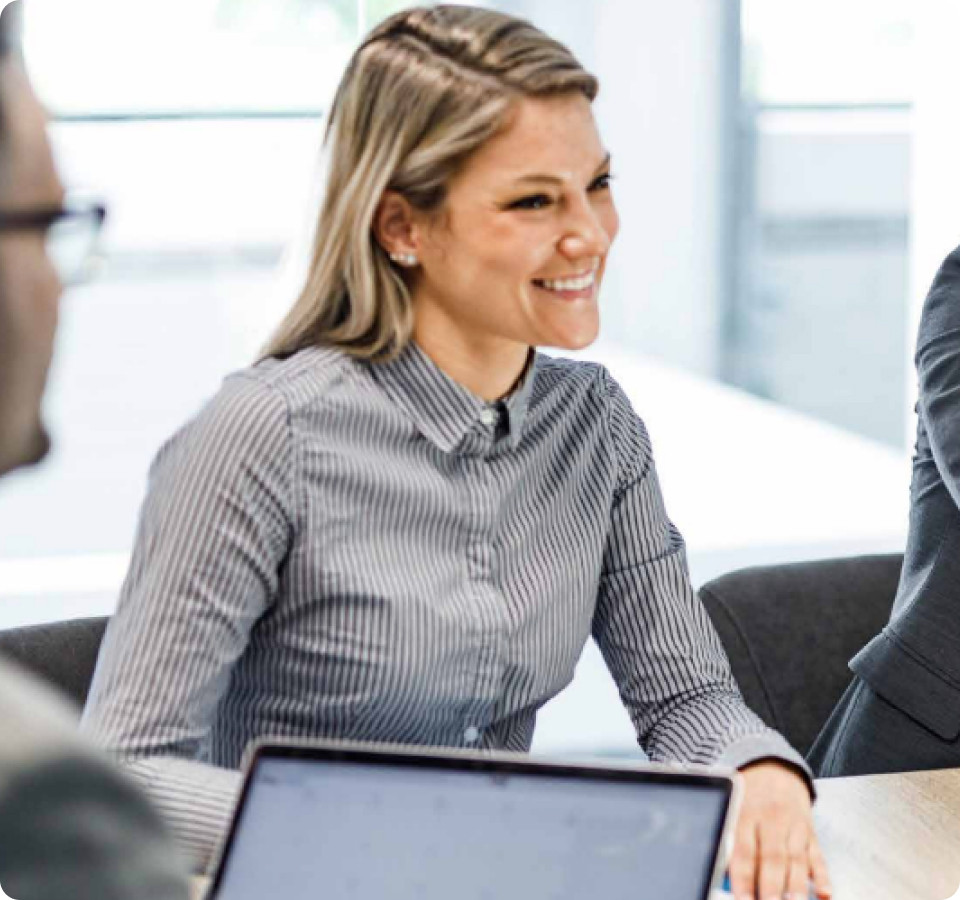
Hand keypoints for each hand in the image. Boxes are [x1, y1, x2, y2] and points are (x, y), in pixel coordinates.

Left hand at [728, 760, 830, 899]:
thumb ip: (728, 838)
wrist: (773, 766)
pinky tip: (825, 893)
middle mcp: (771, 820)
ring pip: (797, 860)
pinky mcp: (810, 832)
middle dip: (772, 889)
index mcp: (745, 814)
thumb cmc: (746, 793)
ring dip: (797, 887)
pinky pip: (818, 855)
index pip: (743, 852)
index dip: (743, 880)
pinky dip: (823, 875)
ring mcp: (793, 826)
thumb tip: (722, 875)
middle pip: (772, 858)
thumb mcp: (731, 808)